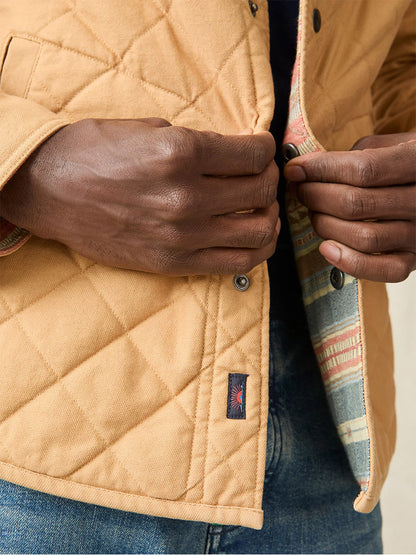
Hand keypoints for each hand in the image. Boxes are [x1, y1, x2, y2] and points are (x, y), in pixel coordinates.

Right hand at [0, 118, 279, 274]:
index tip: (262, 147)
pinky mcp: (174, 263)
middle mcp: (186, 197)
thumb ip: (195, 141)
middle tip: (262, 173)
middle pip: (261, 190)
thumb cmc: (90, 153)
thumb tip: (233, 152)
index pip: (254, 154)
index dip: (266, 148)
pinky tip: (255, 235)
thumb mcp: (145, 128)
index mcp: (180, 153)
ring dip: (270, 215)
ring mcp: (182, 236)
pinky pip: (238, 263)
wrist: (48, 192)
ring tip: (262, 206)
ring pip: (259, 231)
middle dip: (270, 177)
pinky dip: (258, 249)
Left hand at [284, 133, 415, 281]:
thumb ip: (352, 155)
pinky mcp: (413, 259)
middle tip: (301, 190)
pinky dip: (349, 262)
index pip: (362, 169)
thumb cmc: (401, 165)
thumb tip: (304, 168)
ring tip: (315, 213)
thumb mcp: (386, 145)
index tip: (294, 170)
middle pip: (355, 204)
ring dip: (325, 225)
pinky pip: (382, 270)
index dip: (320, 170)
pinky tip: (327, 248)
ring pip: (362, 236)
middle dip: (315, 196)